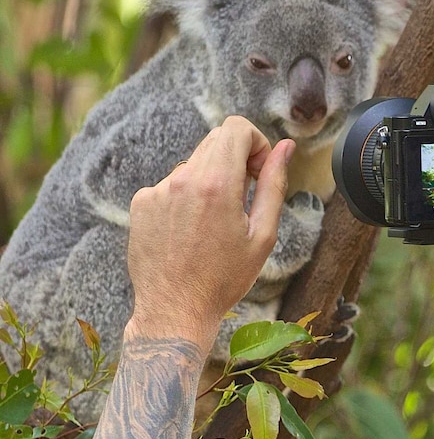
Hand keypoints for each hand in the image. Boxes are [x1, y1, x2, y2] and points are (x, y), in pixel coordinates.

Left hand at [125, 116, 293, 349]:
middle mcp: (183, 179)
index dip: (256, 142)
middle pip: (216, 140)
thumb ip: (274, 183)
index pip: (236, 128)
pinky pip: (172, 183)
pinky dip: (187, 196)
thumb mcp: (262, 234)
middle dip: (237, 158)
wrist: (174, 310)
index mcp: (217, 184)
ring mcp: (158, 190)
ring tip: (215, 221)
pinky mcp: (142, 202)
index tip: (258, 170)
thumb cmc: (224, 278)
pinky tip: (191, 229)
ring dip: (211, 179)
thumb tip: (285, 148)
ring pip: (195, 163)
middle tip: (244, 195)